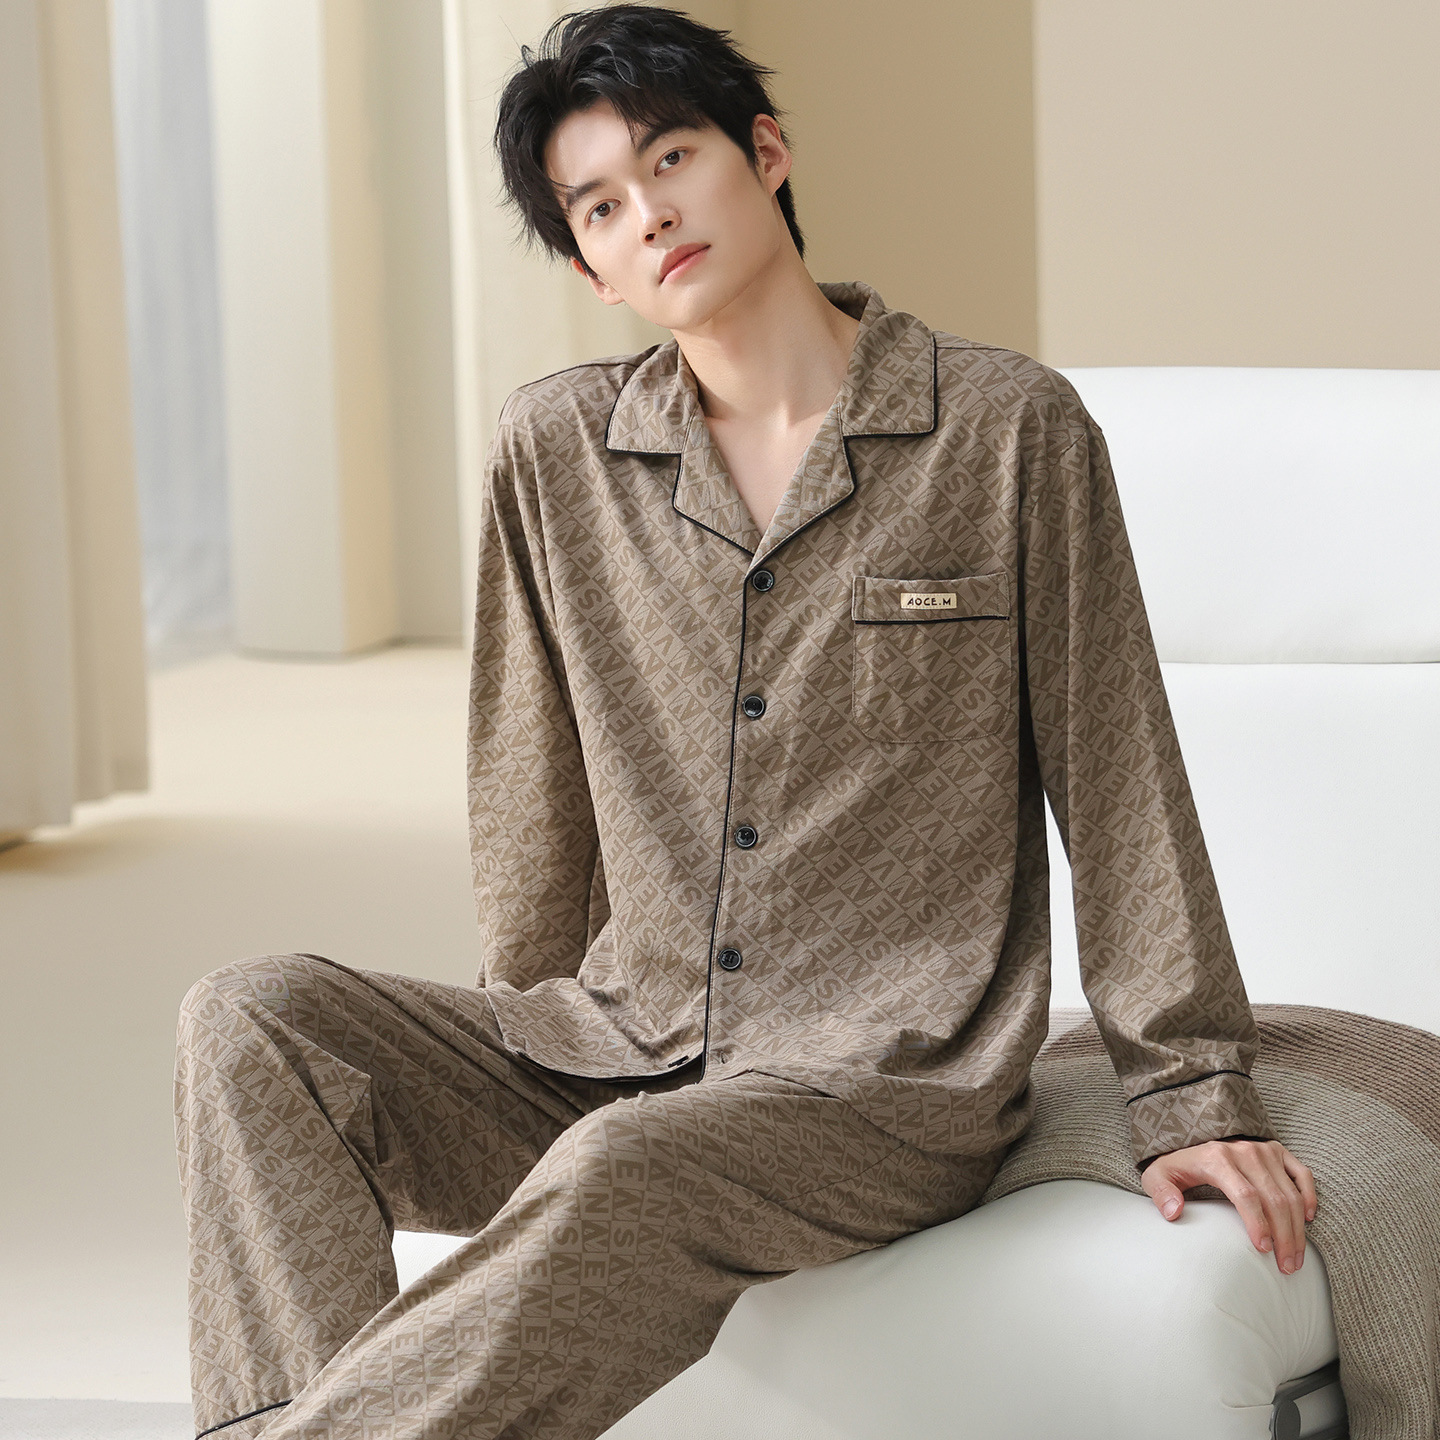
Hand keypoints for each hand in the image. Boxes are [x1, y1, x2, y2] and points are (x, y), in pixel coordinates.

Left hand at [1140, 1138, 1316, 1273]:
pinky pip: (1302, 1174)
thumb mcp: (1157, 1175)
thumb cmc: (1177, 1164)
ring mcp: (1264, 1150)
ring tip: (1295, 1257)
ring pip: (1290, 1194)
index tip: (1263, 1251)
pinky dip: (1308, 1197)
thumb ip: (1161, 1192)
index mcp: (1217, 1158)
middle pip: (1274, 1200)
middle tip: (1287, 1267)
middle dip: (1284, 1237)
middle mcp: (1244, 1152)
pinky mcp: (1277, 1150)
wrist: (1192, 1135)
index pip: (1246, 1195)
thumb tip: (1174, 1212)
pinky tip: (1308, 1220)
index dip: (1258, 1224)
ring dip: (1298, 1228)